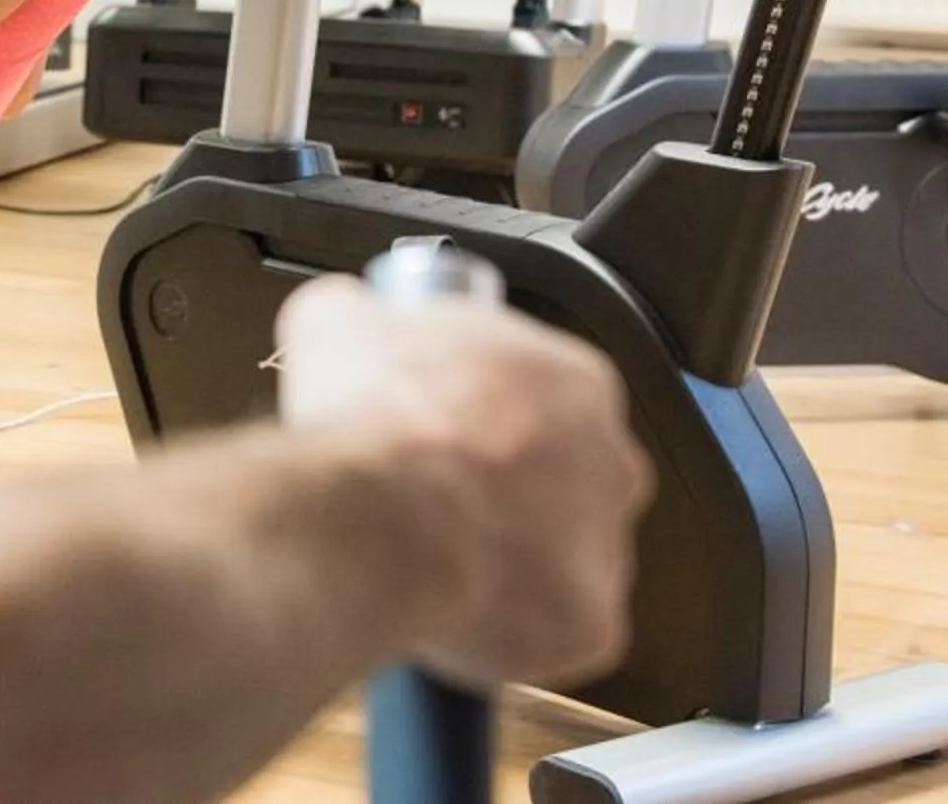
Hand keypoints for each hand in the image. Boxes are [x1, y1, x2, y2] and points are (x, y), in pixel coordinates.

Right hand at [273, 274, 649, 690]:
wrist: (376, 517)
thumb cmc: (374, 420)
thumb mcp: (336, 322)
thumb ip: (358, 313)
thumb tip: (345, 315)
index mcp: (573, 380)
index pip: (545, 396)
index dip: (489, 415)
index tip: (447, 428)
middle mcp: (611, 462)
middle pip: (569, 480)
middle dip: (513, 493)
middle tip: (441, 498)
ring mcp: (608, 549)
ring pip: (563, 561)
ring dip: (513, 563)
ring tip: (438, 561)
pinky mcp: (591, 626)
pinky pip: (554, 634)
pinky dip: (509, 631)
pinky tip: (455, 614)